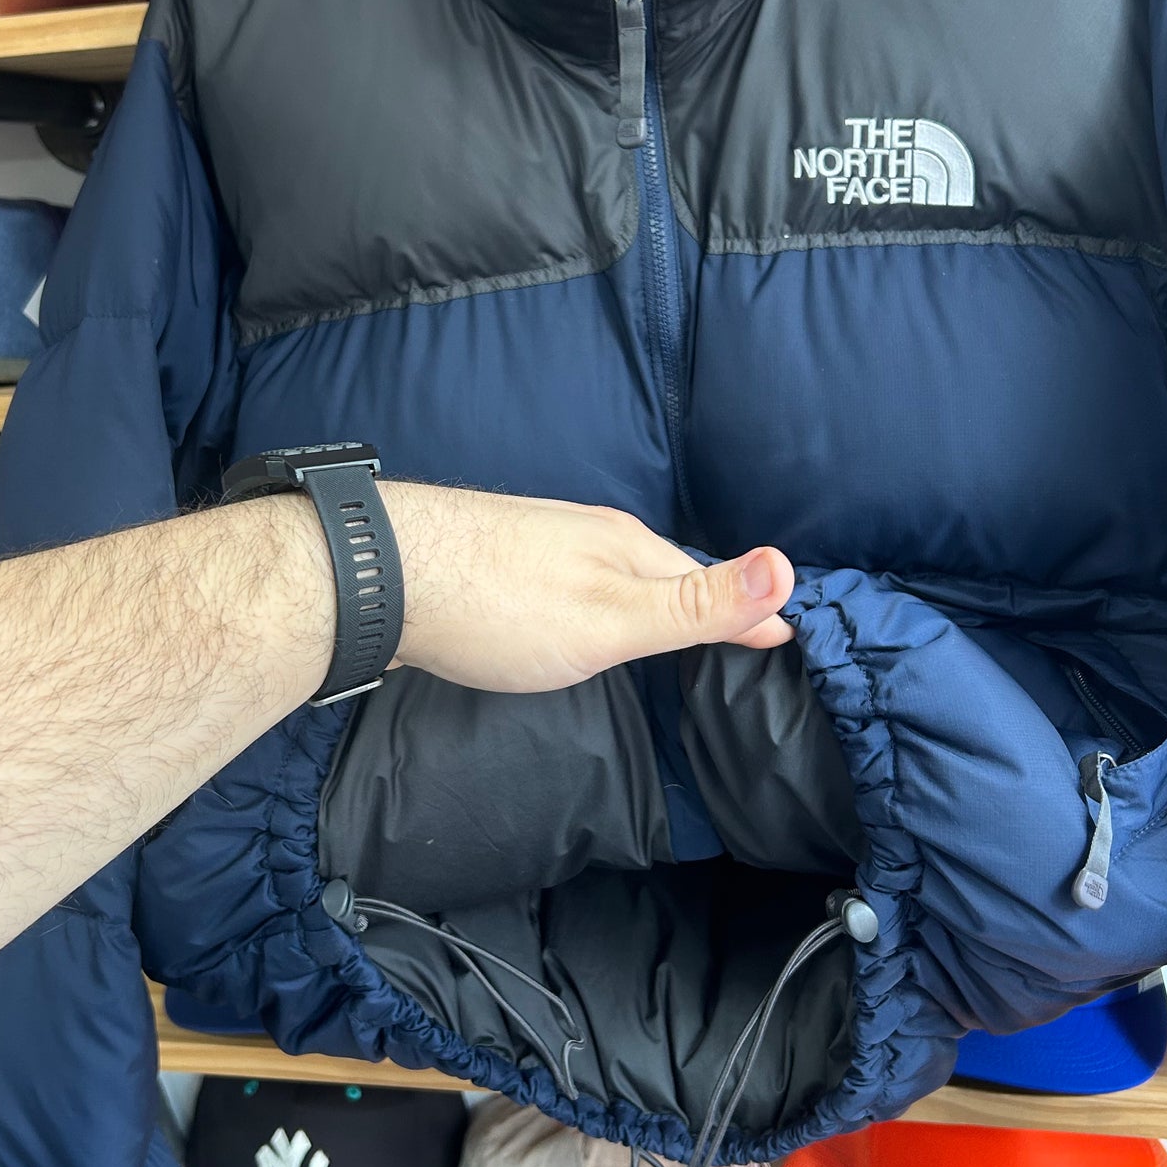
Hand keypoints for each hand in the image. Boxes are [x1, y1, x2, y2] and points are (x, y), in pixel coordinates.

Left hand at [383, 483, 793, 693]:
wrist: (379, 575)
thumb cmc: (498, 604)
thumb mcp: (612, 618)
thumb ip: (694, 606)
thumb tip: (787, 570)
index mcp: (626, 550)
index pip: (706, 581)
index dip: (744, 611)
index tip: (783, 631)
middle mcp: (587, 535)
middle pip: (662, 571)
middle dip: (702, 597)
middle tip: (740, 627)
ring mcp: (539, 543)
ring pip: (612, 573)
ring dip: (649, 596)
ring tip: (671, 621)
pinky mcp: (495, 559)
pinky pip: (568, 580)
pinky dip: (597, 599)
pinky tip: (575, 616)